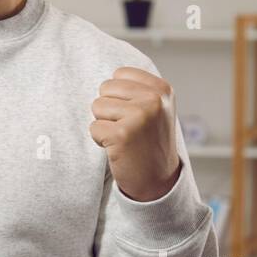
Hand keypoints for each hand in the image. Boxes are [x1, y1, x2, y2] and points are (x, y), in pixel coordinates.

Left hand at [88, 66, 182, 201]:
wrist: (158, 182)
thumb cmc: (150, 142)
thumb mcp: (156, 108)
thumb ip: (138, 88)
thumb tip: (107, 75)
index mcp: (162, 89)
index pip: (119, 74)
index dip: (119, 96)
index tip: (135, 115)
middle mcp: (153, 99)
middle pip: (105, 89)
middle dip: (109, 110)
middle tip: (128, 129)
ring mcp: (139, 116)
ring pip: (97, 107)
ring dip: (105, 125)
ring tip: (124, 138)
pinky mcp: (122, 134)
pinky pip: (94, 128)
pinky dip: (101, 141)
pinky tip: (119, 149)